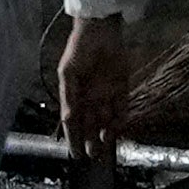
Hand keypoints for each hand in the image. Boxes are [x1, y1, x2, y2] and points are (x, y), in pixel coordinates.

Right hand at [54, 15, 134, 161]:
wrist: (99, 31)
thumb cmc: (78, 50)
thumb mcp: (67, 73)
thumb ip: (68, 97)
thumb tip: (67, 119)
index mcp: (75, 96)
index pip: (73, 123)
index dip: (73, 139)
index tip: (74, 155)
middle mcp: (90, 99)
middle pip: (90, 126)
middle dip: (91, 142)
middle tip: (92, 157)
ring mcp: (106, 95)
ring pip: (106, 121)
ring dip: (105, 134)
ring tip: (104, 145)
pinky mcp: (122, 88)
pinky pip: (121, 108)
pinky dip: (120, 120)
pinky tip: (117, 129)